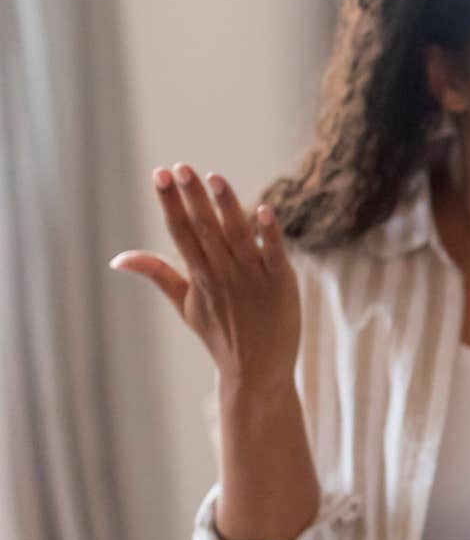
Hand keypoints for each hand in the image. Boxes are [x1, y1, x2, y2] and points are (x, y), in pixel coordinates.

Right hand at [110, 165, 300, 390]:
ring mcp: (253, 278)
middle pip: (205, 229)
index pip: (181, 231)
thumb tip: (118, 257)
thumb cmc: (222, 335)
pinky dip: (269, 235)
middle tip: (180, 167)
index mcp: (199, 275)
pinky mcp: (282, 285)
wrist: (257, 371)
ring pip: (238, 236)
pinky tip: (264, 211)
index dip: (170, 202)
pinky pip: (274, 255)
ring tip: (214, 178)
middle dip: (192, 198)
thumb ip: (158, 274)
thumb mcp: (185, 304)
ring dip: (227, 207)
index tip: (160, 174)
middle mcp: (223, 273)